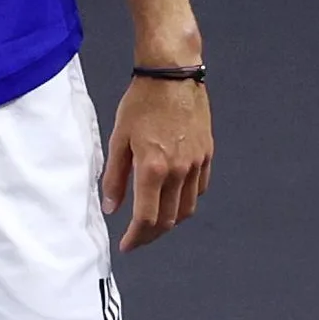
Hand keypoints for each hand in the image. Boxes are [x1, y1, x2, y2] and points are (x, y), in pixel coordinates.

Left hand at [102, 73, 212, 249]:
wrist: (173, 74)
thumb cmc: (142, 102)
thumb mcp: (118, 138)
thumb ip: (115, 177)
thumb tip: (111, 207)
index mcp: (153, 168)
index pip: (146, 218)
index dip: (135, 238)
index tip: (126, 245)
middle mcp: (179, 171)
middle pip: (168, 219)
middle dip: (151, 235)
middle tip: (137, 238)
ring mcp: (196, 163)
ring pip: (187, 208)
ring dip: (170, 221)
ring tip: (154, 223)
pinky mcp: (206, 154)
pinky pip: (200, 188)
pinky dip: (186, 201)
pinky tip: (174, 198)